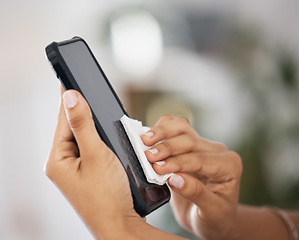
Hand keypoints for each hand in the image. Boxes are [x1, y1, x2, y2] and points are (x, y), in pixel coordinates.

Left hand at [44, 88, 139, 238]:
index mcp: (57, 160)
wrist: (120, 224)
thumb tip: (70, 97)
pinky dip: (97, 139)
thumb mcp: (95, 154)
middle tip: (89, 92)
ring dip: (92, 126)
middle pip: (71, 129)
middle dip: (83, 112)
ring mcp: (75, 170)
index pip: (62, 121)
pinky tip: (105, 133)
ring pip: (83, 138)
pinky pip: (90, 149)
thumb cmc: (107, 195)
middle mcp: (63, 164)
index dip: (68, 99)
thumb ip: (82, 124)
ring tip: (99, 111)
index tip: (68, 78)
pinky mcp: (87, 173)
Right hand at [141, 115, 242, 239]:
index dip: (178, 162)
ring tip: (144, 140)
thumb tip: (174, 179)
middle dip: (167, 147)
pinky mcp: (189, 144)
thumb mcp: (211, 212)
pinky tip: (149, 136)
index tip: (158, 168)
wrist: (210, 217)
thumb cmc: (214, 217)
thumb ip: (196, 194)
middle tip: (147, 156)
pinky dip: (162, 128)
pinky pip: (176, 128)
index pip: (200, 160)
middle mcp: (217, 151)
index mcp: (229, 166)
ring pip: (182, 127)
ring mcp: (202, 145)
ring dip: (162, 131)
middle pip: (189, 140)